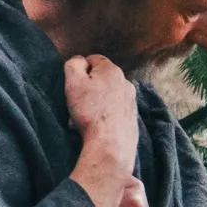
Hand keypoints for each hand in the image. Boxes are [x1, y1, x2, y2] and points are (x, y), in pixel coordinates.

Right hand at [63, 54, 139, 206]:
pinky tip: (96, 128)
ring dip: (94, 105)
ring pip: (107, 97)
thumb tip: (80, 61)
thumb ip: (74, 64)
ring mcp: (132, 103)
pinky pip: (114, 112)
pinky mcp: (132, 119)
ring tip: (83, 120)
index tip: (74, 85)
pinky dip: (103, 116)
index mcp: (113, 71)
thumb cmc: (89, 112)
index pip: (93, 60)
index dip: (80, 70)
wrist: (110, 146)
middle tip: (76, 104)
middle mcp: (127, 84)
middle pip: (101, 80)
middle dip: (87, 90)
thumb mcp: (73, 81)